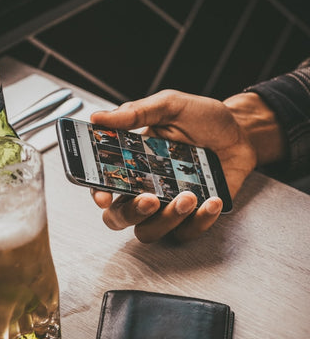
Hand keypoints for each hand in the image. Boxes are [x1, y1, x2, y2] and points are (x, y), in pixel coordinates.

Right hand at [90, 89, 261, 242]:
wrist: (240, 133)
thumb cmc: (203, 119)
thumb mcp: (170, 106)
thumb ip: (136, 112)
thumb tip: (98, 117)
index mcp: (131, 164)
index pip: (104, 185)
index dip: (98, 194)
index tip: (104, 197)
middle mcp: (145, 189)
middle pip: (119, 218)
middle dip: (130, 214)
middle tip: (149, 199)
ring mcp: (167, 206)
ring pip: (149, 232)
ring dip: (166, 219)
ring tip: (189, 196)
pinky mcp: (192, 217)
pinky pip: (186, 233)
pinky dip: (200, 221)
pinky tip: (212, 200)